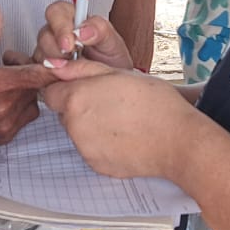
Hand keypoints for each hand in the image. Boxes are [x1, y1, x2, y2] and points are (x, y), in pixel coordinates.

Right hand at [0, 0, 55, 144]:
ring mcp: (3, 126)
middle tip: (12, 64)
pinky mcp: (3, 137)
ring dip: (26, 90)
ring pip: (33, 102)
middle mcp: (0, 109)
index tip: (62, 57)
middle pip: (36, 87)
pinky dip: (20, 105)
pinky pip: (25, 117)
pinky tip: (2, 98)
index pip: (36, 76)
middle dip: (31, 72)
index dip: (53, 65)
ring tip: (5, 82)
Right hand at [31, 1, 134, 69]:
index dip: (60, 26)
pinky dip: (48, 77)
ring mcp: (48, 53)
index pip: (56, 12)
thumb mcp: (113, 42)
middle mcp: (57, 34)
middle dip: (56, 48)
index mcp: (72, 19)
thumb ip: (100, 29)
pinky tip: (62, 79)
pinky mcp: (44, 72)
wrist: (111, 85)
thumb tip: (82, 30)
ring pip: (39, 54)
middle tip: (70, 58)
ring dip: (53, 64)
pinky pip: (37, 73)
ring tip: (71, 70)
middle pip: (44, 34)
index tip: (70, 43)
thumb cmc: (111, 60)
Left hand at [41, 57, 201, 183]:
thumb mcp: (119, 72)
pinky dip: (102, 143)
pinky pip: (90, 149)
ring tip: (122, 120)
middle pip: (64, 113)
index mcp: (77, 98)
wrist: (178, 141)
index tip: (86, 88)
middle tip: (111, 102)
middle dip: (80, 106)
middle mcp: (74, 125)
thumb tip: (56, 65)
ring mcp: (84, 148)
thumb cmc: (155, 103)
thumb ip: (82, 68)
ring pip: (77, 131)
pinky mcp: (95, 165)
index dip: (67, 88)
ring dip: (91, 125)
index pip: (51, 92)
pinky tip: (125, 136)